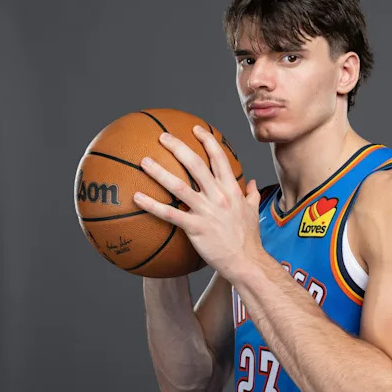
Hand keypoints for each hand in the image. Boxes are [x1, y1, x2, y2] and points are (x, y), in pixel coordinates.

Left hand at [133, 125, 263, 281]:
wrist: (247, 262)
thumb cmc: (249, 239)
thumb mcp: (254, 212)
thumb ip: (252, 195)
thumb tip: (252, 183)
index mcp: (232, 190)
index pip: (220, 158)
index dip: (207, 141)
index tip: (196, 129)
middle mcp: (219, 197)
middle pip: (196, 165)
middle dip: (178, 147)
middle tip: (162, 137)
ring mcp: (207, 212)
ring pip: (180, 186)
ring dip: (160, 172)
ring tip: (144, 162)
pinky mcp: (196, 228)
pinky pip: (170, 214)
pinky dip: (152, 205)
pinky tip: (137, 197)